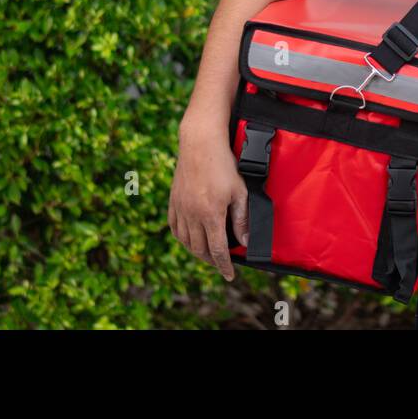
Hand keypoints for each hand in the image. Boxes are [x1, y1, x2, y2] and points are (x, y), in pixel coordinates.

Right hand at [169, 119, 248, 281]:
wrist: (200, 144)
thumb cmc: (224, 165)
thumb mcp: (239, 192)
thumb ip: (241, 219)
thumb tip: (244, 242)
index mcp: (211, 214)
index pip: (217, 250)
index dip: (224, 266)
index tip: (230, 275)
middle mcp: (192, 215)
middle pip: (200, 249)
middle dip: (211, 261)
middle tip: (221, 263)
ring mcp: (181, 208)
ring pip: (185, 241)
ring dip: (196, 252)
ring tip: (207, 253)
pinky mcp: (173, 201)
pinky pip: (174, 227)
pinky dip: (182, 238)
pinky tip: (189, 239)